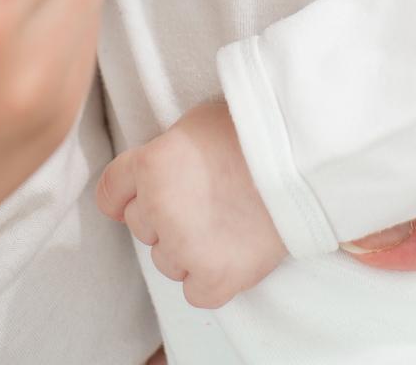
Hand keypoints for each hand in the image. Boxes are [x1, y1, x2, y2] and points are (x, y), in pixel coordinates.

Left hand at [98, 99, 286, 309]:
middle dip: (162, 215)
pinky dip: (209, 277)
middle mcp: (160, 208)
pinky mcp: (215, 280)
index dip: (126, 192)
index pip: (110, 192)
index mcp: (151, 164)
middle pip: (139, 226)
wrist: (305, 159)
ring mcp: (186, 248)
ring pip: (165, 261)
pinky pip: (193, 291)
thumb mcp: (196, 123)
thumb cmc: (253, 132)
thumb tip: (150, 170)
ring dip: (185, 248)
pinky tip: (230, 249)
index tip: (140, 195)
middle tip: (203, 198)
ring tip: (223, 220)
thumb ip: (164, 151)